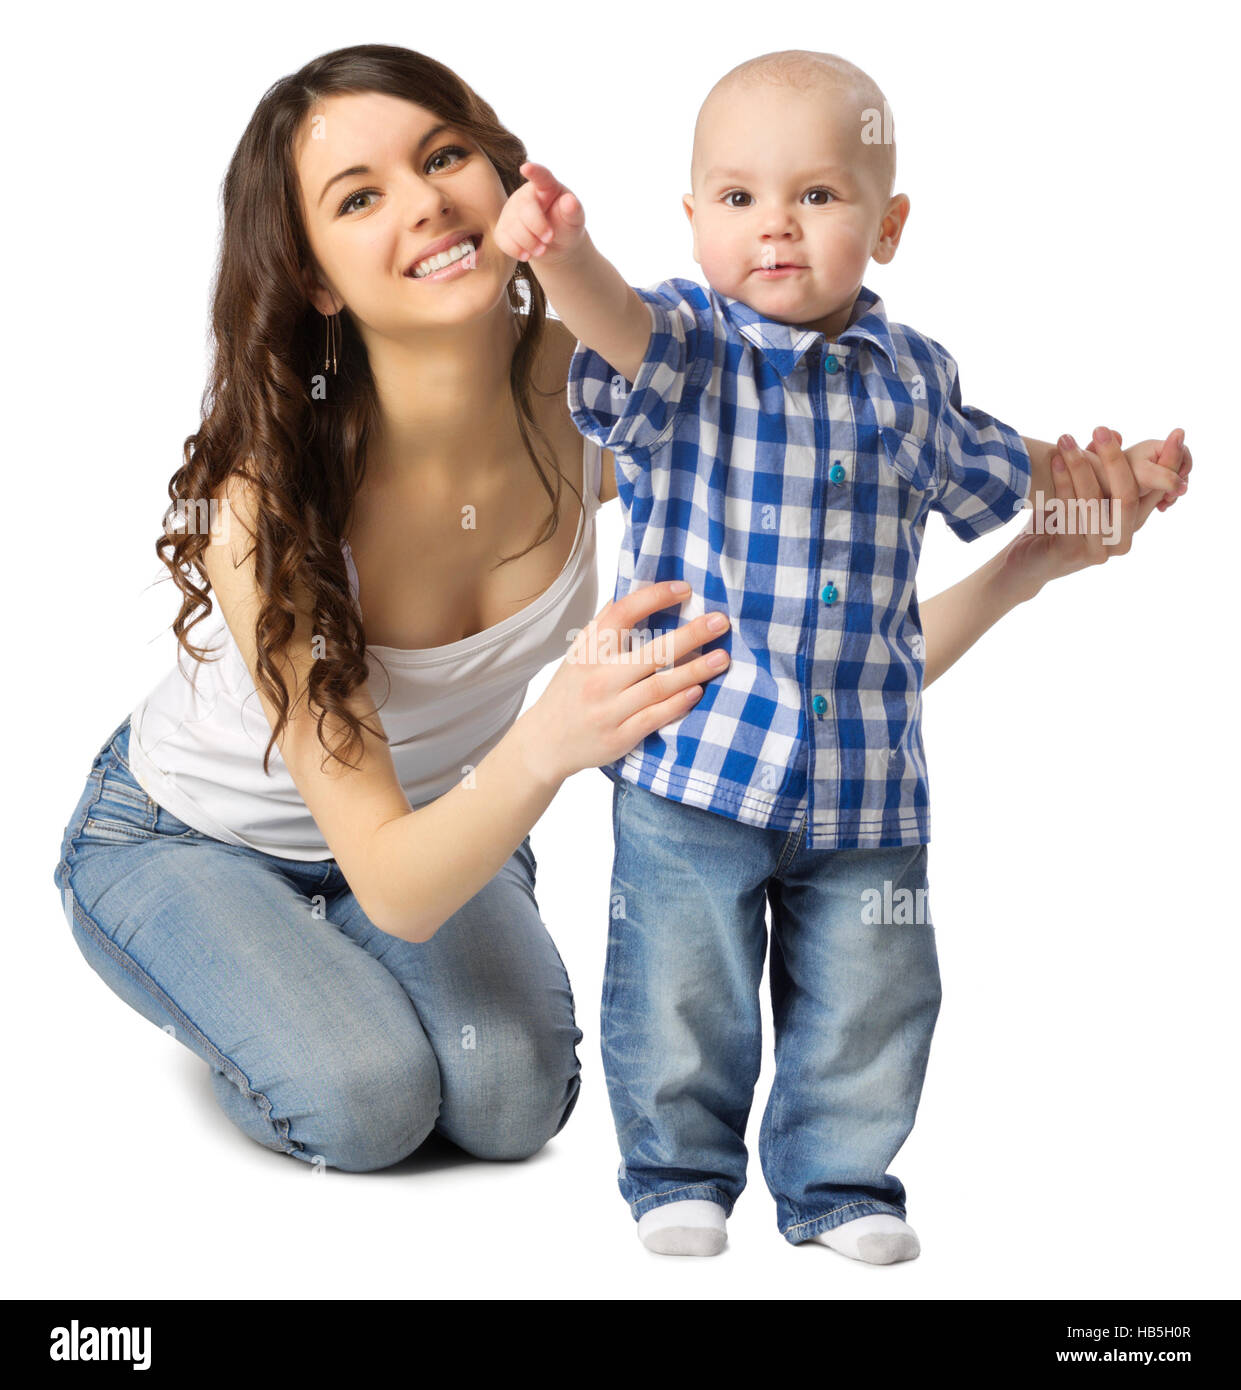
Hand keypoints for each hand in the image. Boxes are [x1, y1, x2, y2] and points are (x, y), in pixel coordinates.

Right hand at [493, 161, 586, 268]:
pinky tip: (527, 254)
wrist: (554, 245)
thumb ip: (574, 211)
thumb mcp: (574, 220)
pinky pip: (503, 240)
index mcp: (546, 186)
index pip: (541, 176)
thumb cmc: (565, 226)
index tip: (527, 168)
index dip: (534, 172)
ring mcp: (511, 211)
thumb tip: (570, 202)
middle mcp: (525, 195)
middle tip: (549, 239)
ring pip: (513, 227)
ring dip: (530, 243)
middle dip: (538, 227)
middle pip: (525, 208)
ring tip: (542, 249)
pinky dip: (516, 250)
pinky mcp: (502, 228)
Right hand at [520, 581, 730, 784]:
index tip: (685, 589)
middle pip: (652, 653)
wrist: (545, 742)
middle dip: (691, 635)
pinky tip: (698, 691)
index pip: (623, 614)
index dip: (655, 597)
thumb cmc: (570, 691)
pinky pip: (655, 717)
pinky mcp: (619, 736)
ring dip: (695, 671)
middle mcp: (598, 678)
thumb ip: (605, 626)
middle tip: (720, 621)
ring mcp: (608, 709)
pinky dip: (678, 704)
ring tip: (721, 658)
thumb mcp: (579, 654)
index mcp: (589, 651)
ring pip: (659, 686)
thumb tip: (633, 590)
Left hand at [998, 426, 1188, 599]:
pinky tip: (1054, 461)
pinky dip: (1062, 483)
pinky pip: (1070, 512)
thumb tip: (1114, 431)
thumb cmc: (1054, 524)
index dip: (1170, 462)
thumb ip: (1099, 468)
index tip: (1177, 433)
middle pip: (1127, 494)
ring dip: (1079, 466)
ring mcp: (1099, 551)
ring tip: (1065, 440)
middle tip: (1101, 429)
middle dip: (1114, 458)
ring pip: (1094, 501)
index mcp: (1131, 525)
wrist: (1024, 564)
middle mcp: (1121, 541)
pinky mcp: (1073, 553)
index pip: (1157, 490)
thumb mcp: (1081, 493)